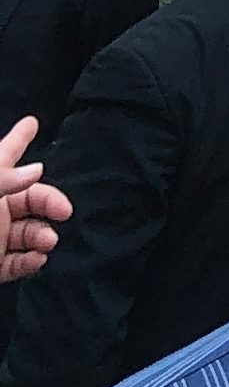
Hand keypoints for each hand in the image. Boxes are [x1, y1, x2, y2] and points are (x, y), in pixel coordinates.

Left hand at [0, 114, 69, 282]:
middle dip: (49, 201)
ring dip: (42, 235)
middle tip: (65, 211)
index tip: (33, 123)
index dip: (18, 139)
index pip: (4, 157)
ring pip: (27, 231)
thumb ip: (2, 179)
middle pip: (28, 198)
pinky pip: (16, 263)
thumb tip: (36, 170)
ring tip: (48, 242)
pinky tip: (37, 259)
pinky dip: (30, 262)